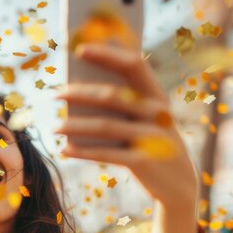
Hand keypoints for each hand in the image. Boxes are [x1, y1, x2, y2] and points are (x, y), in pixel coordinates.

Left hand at [56, 43, 197, 208]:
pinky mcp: (144, 162)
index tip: (80, 49)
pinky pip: (106, 154)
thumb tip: (77, 89)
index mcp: (157, 96)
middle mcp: (157, 113)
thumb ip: (121, 103)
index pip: (134, 65)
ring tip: (54, 127)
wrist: (178, 184)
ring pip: (104, 126)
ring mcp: (152, 138)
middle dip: (79, 93)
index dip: (109, 54)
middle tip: (55, 94)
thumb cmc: (150, 143)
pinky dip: (82, 151)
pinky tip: (65, 149)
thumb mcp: (144, 120)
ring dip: (74, 125)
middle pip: (112, 95)